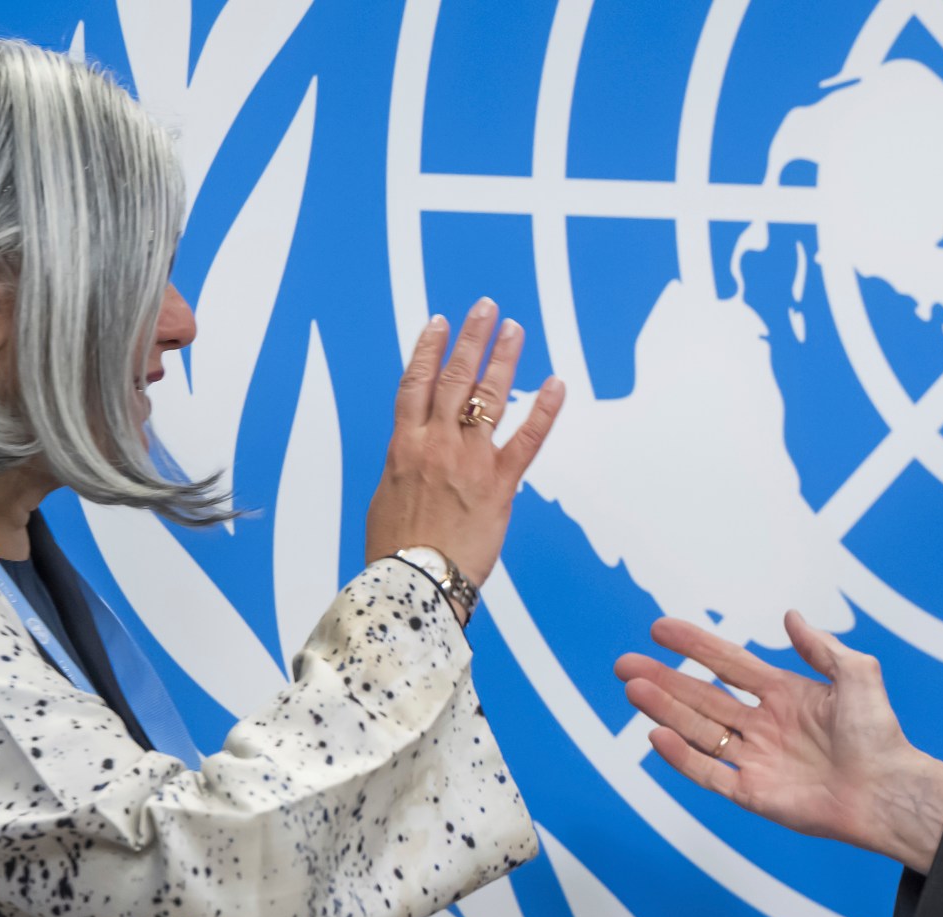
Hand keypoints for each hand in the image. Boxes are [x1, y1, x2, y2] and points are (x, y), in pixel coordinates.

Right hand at [362, 298, 566, 583]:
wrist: (414, 582)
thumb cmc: (396, 551)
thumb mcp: (387, 499)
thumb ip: (404, 470)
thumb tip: (409, 459)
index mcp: (403, 447)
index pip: (415, 384)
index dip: (428, 350)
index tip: (439, 324)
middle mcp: (435, 444)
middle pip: (454, 378)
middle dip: (471, 339)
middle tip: (485, 309)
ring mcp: (469, 461)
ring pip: (488, 397)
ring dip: (503, 358)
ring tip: (514, 329)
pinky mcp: (499, 485)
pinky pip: (527, 439)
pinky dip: (543, 409)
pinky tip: (555, 384)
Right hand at [616, 612, 942, 870]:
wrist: (889, 790)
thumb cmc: (880, 734)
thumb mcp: (857, 674)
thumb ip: (820, 646)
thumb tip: (790, 616)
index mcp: (784, 695)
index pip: (728, 663)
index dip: (695, 645)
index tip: (660, 628)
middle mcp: (763, 726)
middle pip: (702, 697)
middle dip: (663, 679)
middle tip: (625, 664)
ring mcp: (755, 760)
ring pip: (698, 731)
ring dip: (664, 710)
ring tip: (633, 689)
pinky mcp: (753, 793)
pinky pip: (709, 774)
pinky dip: (681, 758)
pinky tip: (656, 736)